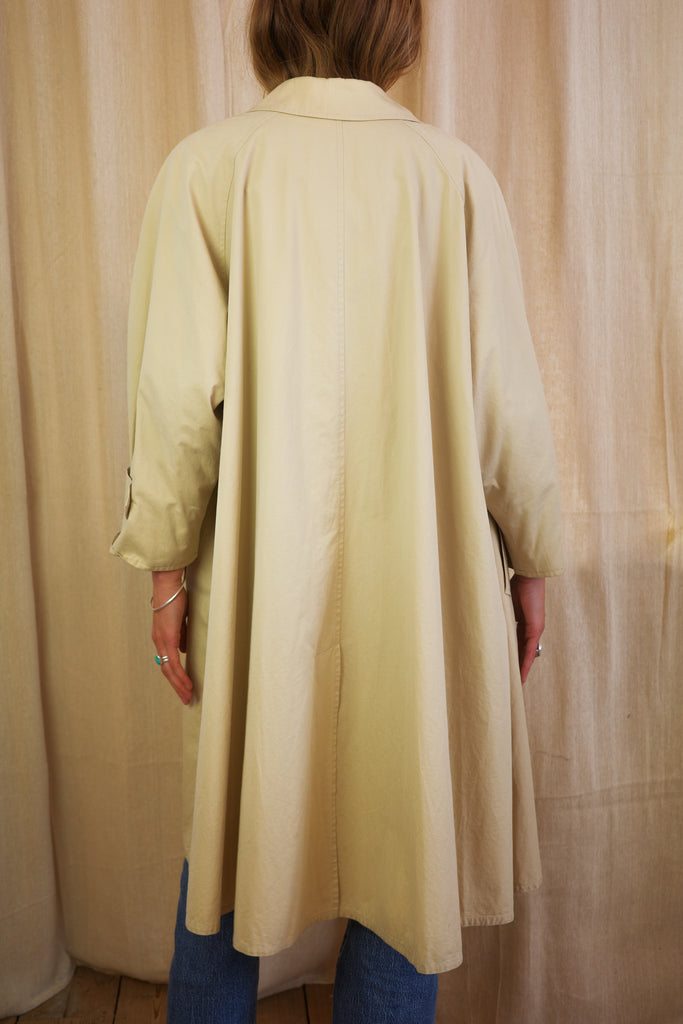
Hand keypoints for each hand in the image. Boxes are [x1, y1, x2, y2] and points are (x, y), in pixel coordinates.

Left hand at [151, 570, 193, 704]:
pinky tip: (187, 684)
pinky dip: (180, 676)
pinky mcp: (168, 638)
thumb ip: (182, 635)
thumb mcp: (180, 620)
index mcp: (161, 637)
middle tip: (186, 698)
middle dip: (176, 686)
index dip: (174, 676)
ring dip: (179, 685)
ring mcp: (162, 641)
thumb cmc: (174, 598)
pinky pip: (174, 663)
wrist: (167, 585)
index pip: (166, 662)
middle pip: (166, 671)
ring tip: (188, 696)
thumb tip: (184, 649)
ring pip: (169, 670)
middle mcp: (158, 642)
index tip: (182, 686)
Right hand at [510, 575, 545, 683]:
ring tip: (518, 682)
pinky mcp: (536, 628)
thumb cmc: (517, 584)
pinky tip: (523, 674)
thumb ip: (502, 615)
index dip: (515, 655)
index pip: (519, 643)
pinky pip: (530, 650)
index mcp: (524, 621)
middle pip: (524, 651)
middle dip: (518, 665)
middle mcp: (532, 627)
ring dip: (523, 668)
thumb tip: (489, 623)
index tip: (509, 667)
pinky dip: (526, 662)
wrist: (529, 576)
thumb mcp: (507, 604)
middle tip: (513, 680)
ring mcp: (535, 629)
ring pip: (528, 653)